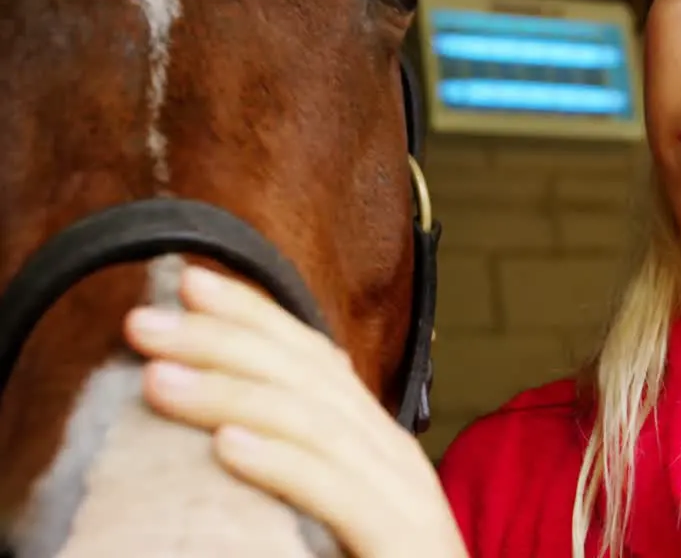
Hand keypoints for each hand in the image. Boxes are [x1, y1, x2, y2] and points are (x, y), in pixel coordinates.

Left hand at [123, 265, 468, 557]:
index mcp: (374, 440)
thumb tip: (226, 427)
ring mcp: (403, 495)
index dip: (254, 311)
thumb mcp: (340, 505)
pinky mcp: (401, 542)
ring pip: (312, 424)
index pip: (313, 356)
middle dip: (223, 339)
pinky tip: (228, 449)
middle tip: (143, 321)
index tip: (189, 281)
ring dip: (230, 395)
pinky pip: (336, 495)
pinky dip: (281, 465)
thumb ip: (304, 464)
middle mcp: (391, 454)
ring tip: (161, 380)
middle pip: (307, 376)